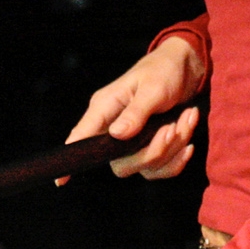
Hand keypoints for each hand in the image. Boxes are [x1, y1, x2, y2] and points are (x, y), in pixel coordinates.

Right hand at [58, 37, 204, 183]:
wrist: (186, 68)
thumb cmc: (163, 70)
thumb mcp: (152, 88)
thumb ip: (135, 113)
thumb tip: (116, 135)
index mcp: (105, 109)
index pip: (81, 137)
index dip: (73, 156)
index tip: (61, 180)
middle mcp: (114, 128)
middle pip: (121, 163)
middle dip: (154, 151)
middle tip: (173, 127)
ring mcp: (133, 142)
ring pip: (146, 167)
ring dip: (173, 148)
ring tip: (187, 119)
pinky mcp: (150, 147)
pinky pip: (162, 168)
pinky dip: (179, 157)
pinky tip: (188, 139)